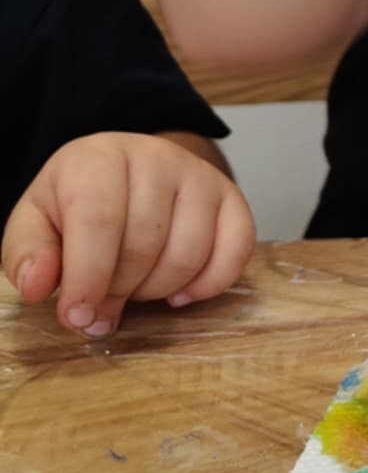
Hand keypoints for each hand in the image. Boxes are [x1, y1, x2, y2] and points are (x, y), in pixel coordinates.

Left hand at [2, 133, 256, 336]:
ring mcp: (200, 176)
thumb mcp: (38, 220)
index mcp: (97, 157)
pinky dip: (208, 286)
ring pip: (189, 254)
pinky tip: (179, 293)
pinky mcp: (232, 198)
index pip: (98, 220)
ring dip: (159, 290)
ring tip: (137, 288)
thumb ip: (28, 253)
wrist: (131, 171)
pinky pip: (235, 253)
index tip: (77, 316)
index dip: (87, 277)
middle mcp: (156, 157)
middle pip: (144, 244)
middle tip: (103, 306)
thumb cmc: (80, 201)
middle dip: (120, 290)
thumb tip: (37, 285)